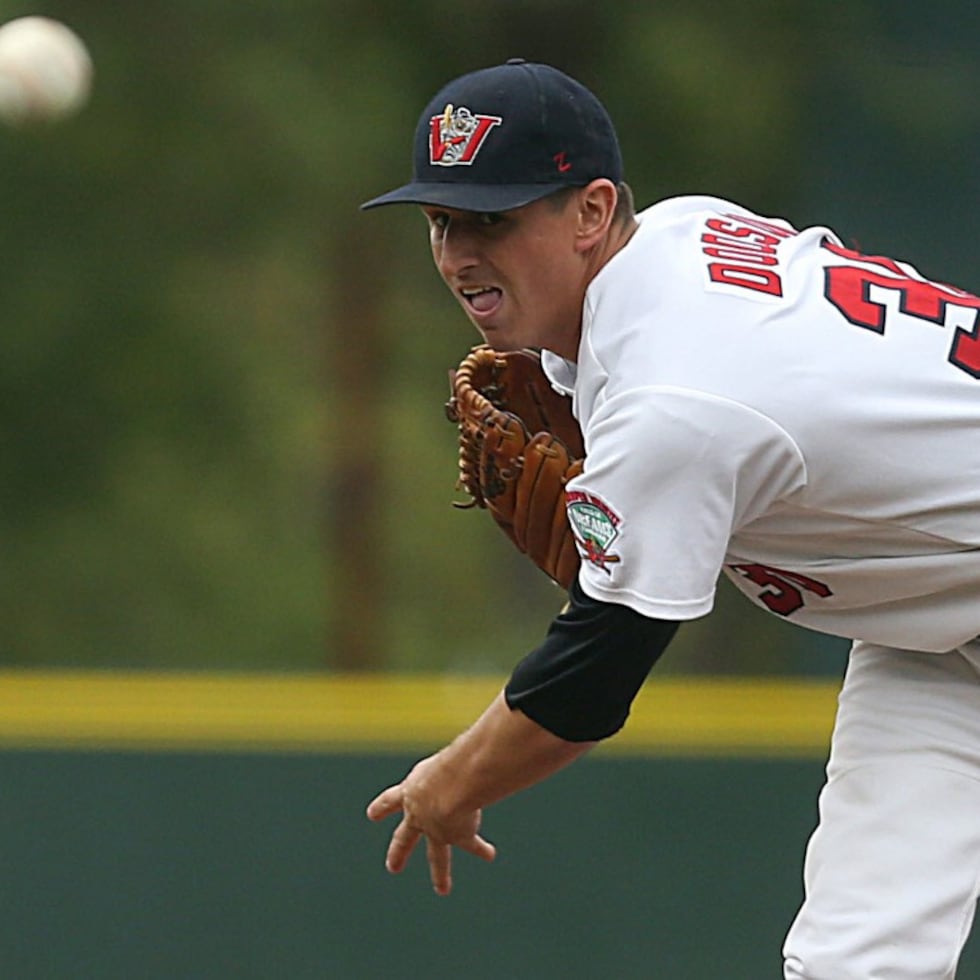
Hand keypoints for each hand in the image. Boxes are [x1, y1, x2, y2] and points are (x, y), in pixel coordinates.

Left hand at [366, 755, 496, 895]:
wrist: (448, 788)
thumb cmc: (448, 764)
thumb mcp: (444, 760)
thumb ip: (451, 760)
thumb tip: (469, 743)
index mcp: (410, 791)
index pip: (391, 799)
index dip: (382, 807)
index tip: (371, 815)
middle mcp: (418, 815)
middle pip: (405, 837)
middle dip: (400, 852)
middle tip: (393, 868)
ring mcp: (435, 830)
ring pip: (436, 856)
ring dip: (440, 874)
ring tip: (443, 889)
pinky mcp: (455, 837)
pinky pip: (471, 846)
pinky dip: (481, 849)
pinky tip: (488, 854)